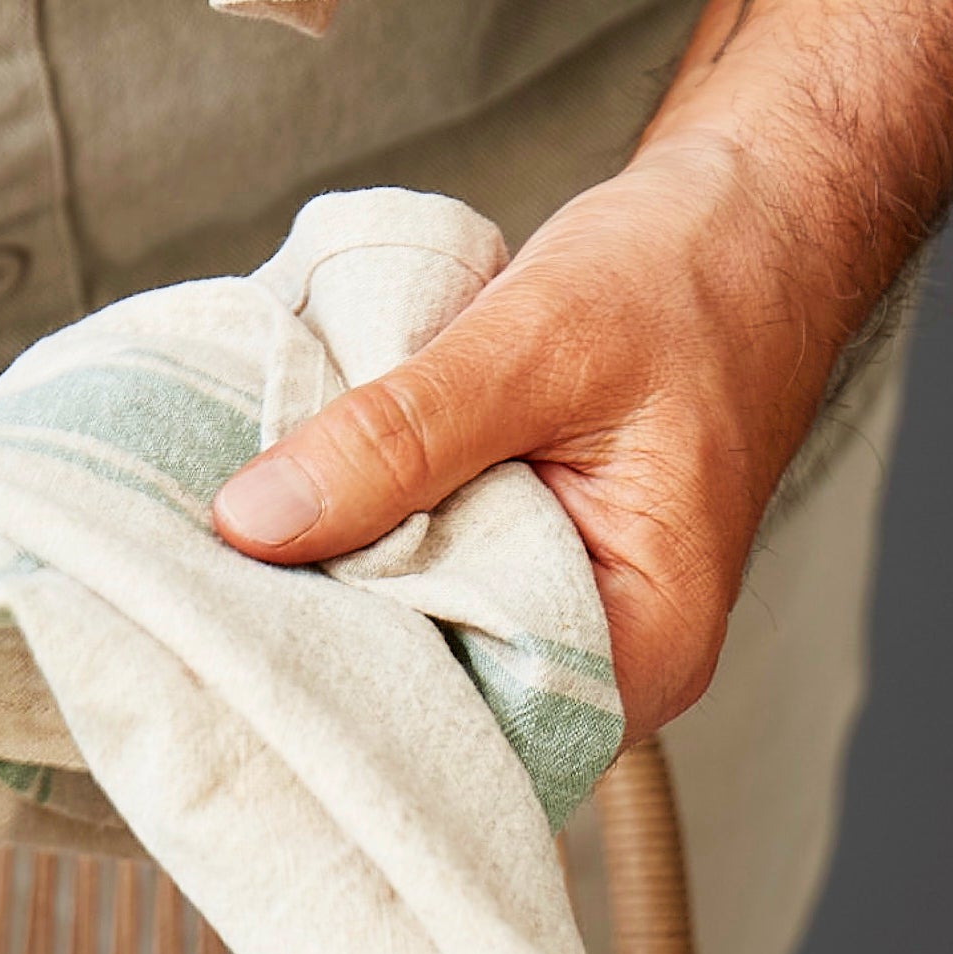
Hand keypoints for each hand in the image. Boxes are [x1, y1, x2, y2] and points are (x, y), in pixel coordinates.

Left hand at [204, 128, 868, 730]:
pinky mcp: (519, 562)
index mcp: (645, 647)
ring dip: (334, 585)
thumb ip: (397, 436)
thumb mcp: (534, 346)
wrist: (745, 221)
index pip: (471, 731)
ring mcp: (559, 613)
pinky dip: (363, 540)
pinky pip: (421, 578)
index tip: (244, 635)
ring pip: (415, 635)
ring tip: (236, 549)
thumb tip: (254, 521)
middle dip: (326, 643)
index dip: (353, 695)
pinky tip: (297, 509)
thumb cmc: (686, 282)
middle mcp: (604, 659)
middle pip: (433, 697)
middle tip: (208, 589)